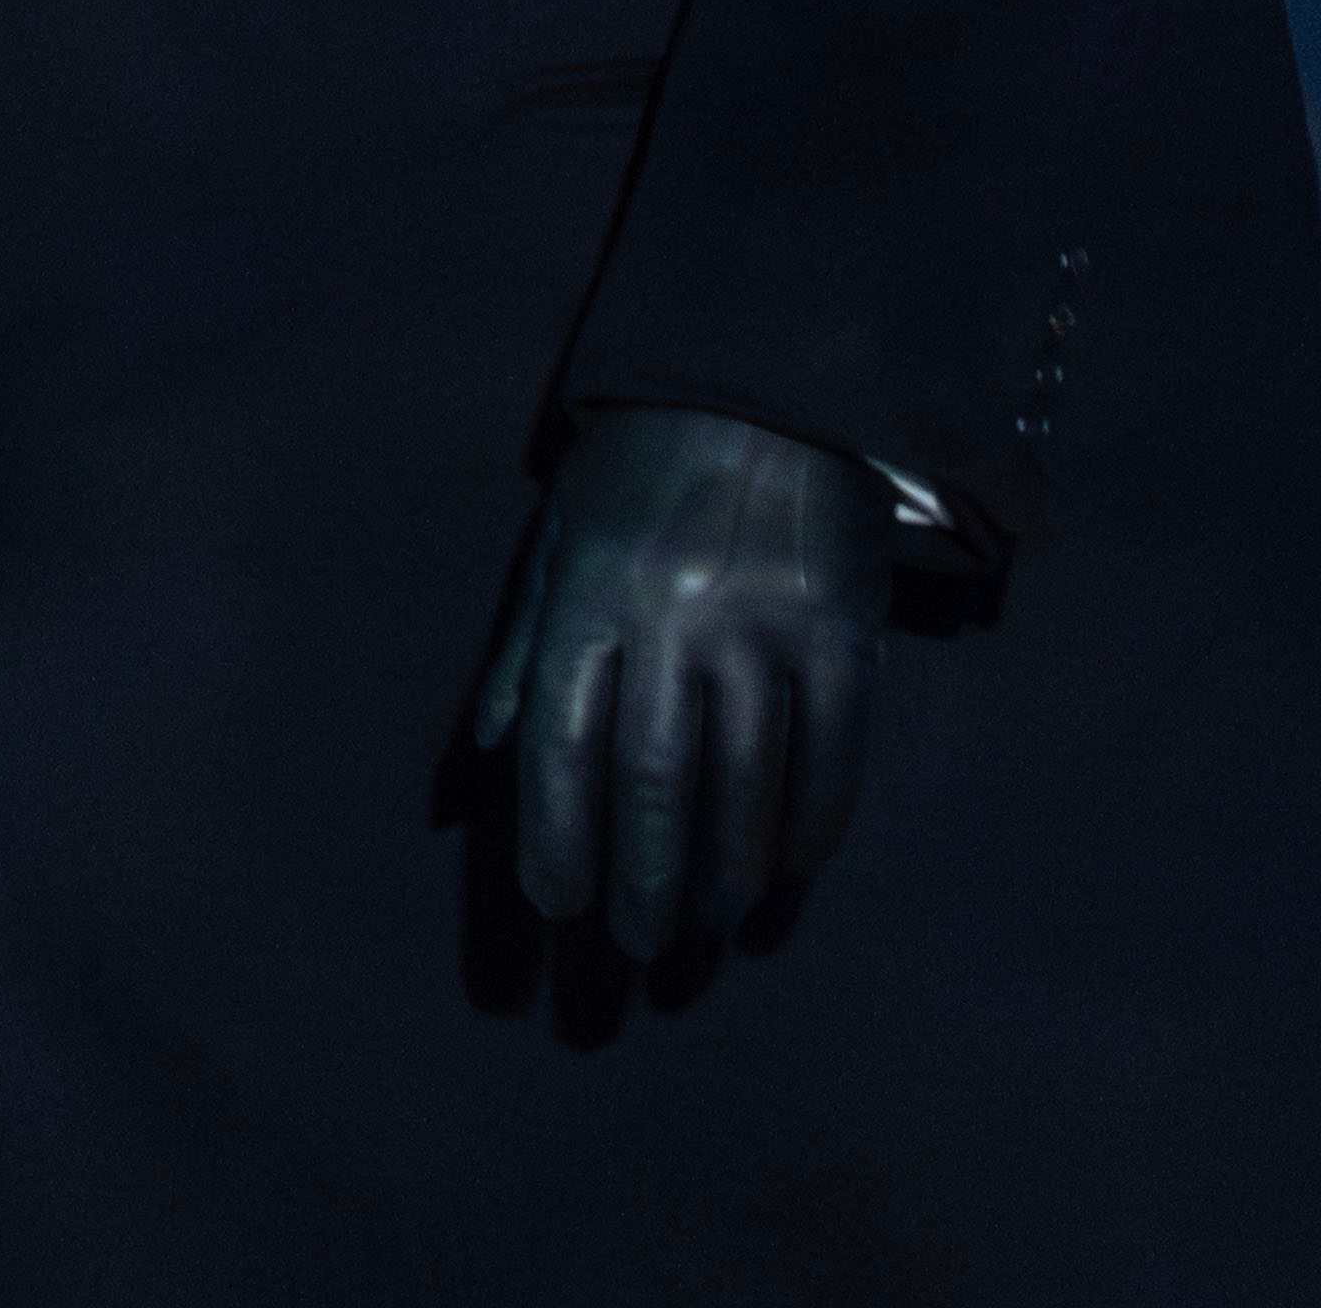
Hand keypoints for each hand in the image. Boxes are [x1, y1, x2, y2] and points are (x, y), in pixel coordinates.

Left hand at [464, 402, 890, 958]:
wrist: (771, 371)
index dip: (557, 838)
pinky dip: (813, 825)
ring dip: (725, 875)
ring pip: (744, 780)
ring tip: (709, 931)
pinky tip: (790, 874)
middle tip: (636, 948)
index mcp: (591, 590)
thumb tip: (476, 762)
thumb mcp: (560, 534)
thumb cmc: (645, 463)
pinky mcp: (844, 623)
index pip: (562, 744)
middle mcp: (673, 611)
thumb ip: (523, 650)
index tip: (557, 907)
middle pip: (651, 779)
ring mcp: (765, 619)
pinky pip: (833, 751)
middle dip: (640, 880)